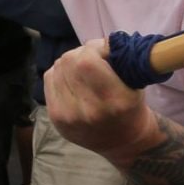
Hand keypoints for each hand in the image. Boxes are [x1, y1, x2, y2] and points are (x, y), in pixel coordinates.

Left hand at [43, 40, 155, 163]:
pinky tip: (73, 80)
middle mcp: (88, 110)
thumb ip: (116, 60)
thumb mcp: (134, 83)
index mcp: (114, 101)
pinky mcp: (55, 118)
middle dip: (82, 53)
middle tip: (94, 59)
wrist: (121, 143)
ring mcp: (68, 116)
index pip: (87, 60)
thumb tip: (97, 42)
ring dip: (71, 62)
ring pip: (58, 67)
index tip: (105, 51)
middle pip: (69, 61)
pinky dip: (60, 73)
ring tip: (84, 70)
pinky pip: (49, 78)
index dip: (94, 47)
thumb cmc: (131, 107)